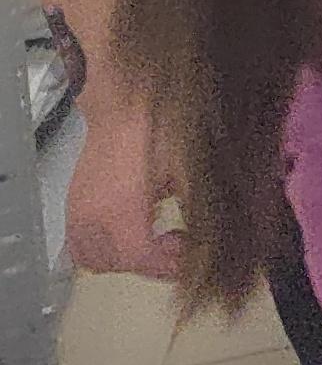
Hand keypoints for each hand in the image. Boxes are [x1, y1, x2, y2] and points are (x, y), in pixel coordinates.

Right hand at [65, 89, 184, 282]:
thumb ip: (194, 211)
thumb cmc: (161, 128)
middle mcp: (91, 216)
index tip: (188, 254)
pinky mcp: (73, 202)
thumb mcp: (189, 170)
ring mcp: (77, 210)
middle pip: (115, 263)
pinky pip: (81, 242)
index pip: (138, 258)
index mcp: (120, 209)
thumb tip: (206, 239)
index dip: (166, 265)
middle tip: (177, 247)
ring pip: (93, 257)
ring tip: (155, 240)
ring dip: (124, 259)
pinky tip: (134, 229)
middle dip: (148, 264)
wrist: (127, 99)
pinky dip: (105, 247)